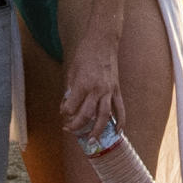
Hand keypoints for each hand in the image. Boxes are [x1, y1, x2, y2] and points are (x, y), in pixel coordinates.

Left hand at [60, 31, 122, 146]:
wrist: (103, 41)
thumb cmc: (85, 53)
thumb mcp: (72, 69)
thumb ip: (71, 88)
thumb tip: (68, 104)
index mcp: (83, 84)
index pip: (71, 106)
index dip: (64, 112)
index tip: (62, 112)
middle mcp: (96, 90)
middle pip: (86, 115)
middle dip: (77, 126)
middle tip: (70, 130)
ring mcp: (108, 90)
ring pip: (104, 116)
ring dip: (97, 130)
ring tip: (92, 141)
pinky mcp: (116, 90)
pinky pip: (120, 109)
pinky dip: (120, 121)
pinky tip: (117, 131)